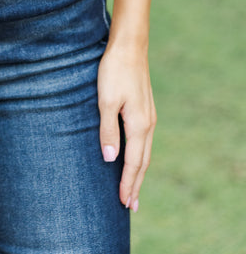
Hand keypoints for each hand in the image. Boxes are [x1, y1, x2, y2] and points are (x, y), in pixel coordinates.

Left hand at [97, 42, 156, 211]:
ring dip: (139, 172)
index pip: (134, 163)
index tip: (122, 203)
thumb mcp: (105, 100)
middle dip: (136, 184)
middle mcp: (148, 124)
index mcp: (139, 125)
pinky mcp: (144, 109)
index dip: (127, 183)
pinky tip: (134, 157)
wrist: (129, 46)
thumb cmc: (114, 71)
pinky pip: (144, 140)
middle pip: (143, 162)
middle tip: (130, 206)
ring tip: (133, 188)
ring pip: (145, 151)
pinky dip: (139, 156)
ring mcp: (148, 116)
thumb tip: (110, 159)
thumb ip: (108, 130)